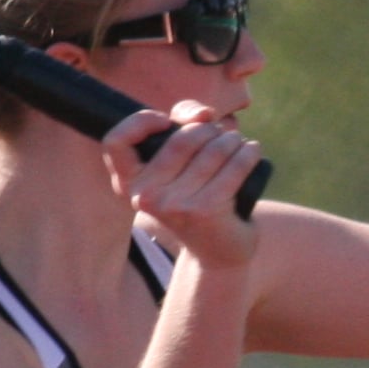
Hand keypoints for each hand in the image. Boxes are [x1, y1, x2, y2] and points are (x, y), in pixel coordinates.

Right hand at [106, 103, 264, 269]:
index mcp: (129, 184)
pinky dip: (248, 153)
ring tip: (238, 143)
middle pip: (180, 140)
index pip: (116, 141)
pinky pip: (233, 167)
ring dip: (231, 140)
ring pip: (212, 150)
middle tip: (220, 135)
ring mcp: (175, 205)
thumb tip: (203, 115)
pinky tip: (252, 150)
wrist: (216, 252)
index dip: (139, 122)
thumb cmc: (195, 198)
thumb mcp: (179, 163)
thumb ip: (183, 122)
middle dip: (207, 129)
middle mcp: (146, 197)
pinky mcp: (206, 210)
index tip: (165, 122)